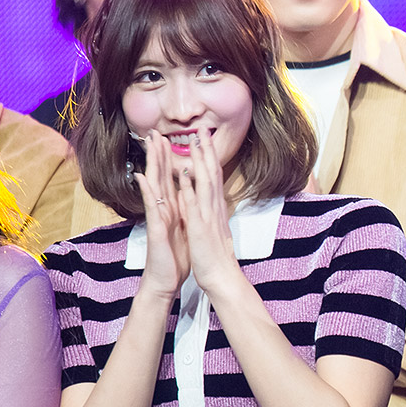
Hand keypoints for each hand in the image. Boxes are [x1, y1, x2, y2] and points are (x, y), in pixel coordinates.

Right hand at [139, 131, 189, 301]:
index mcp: (172, 209)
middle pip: (159, 176)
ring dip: (152, 164)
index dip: (169, 160)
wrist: (165, 281)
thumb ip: (181, 214)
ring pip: (154, 186)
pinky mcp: (156, 229)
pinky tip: (143, 177)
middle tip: (154, 131)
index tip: (169, 139)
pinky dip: (148, 191)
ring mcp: (158, 218)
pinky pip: (153, 207)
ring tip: (149, 144)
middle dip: (157, 154)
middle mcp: (163, 210)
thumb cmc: (174, 258)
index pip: (169, 179)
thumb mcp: (182, 231)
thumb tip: (185, 200)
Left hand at [174, 127, 242, 295]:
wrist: (221, 277)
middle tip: (202, 129)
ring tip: (195, 140)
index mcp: (215, 209)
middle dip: (207, 150)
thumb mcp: (214, 231)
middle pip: (212, 173)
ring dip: (200, 160)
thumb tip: (212, 202)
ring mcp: (208, 216)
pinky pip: (193, 203)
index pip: (213, 178)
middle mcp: (214, 208)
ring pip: (205, 182)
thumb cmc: (216, 257)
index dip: (209, 157)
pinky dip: (189, 186)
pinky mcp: (200, 226)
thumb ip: (212, 214)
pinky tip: (184, 172)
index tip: (205, 139)